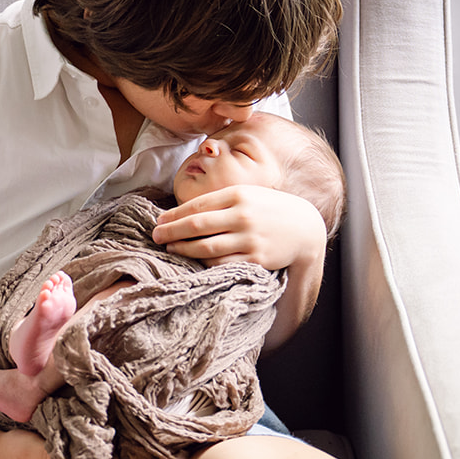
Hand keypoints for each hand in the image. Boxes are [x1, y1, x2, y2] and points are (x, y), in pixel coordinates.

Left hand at [153, 183, 325, 270]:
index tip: (158, 221)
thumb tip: (183, 212)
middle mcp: (242, 216)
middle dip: (171, 232)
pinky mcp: (256, 259)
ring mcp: (249, 239)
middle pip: (196, 226)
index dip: (174, 215)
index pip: (197, 205)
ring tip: (170, 248)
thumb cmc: (268, 208)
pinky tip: (194, 260)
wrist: (304, 227)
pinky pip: (222, 264)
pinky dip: (204, 263)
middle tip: (155, 236)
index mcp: (238, 195)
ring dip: (183, 249)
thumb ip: (219, 200)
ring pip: (206, 248)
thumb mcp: (247, 194)